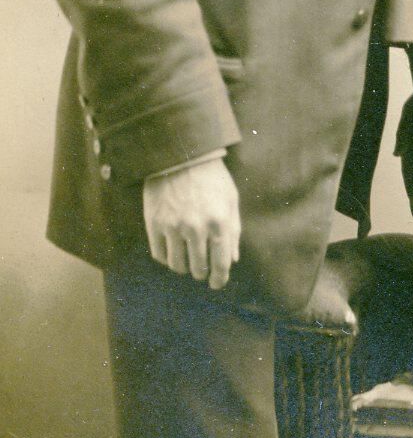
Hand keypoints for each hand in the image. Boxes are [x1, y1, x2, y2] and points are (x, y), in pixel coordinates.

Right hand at [143, 157, 240, 289]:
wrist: (181, 155)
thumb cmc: (211, 178)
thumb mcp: (230, 200)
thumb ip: (233, 231)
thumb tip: (232, 260)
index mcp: (219, 221)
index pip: (221, 264)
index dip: (219, 279)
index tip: (216, 283)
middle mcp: (196, 227)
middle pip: (198, 268)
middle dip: (202, 272)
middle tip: (202, 269)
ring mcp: (173, 227)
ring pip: (177, 266)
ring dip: (184, 267)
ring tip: (187, 260)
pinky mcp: (154, 224)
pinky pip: (160, 255)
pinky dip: (167, 258)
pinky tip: (172, 250)